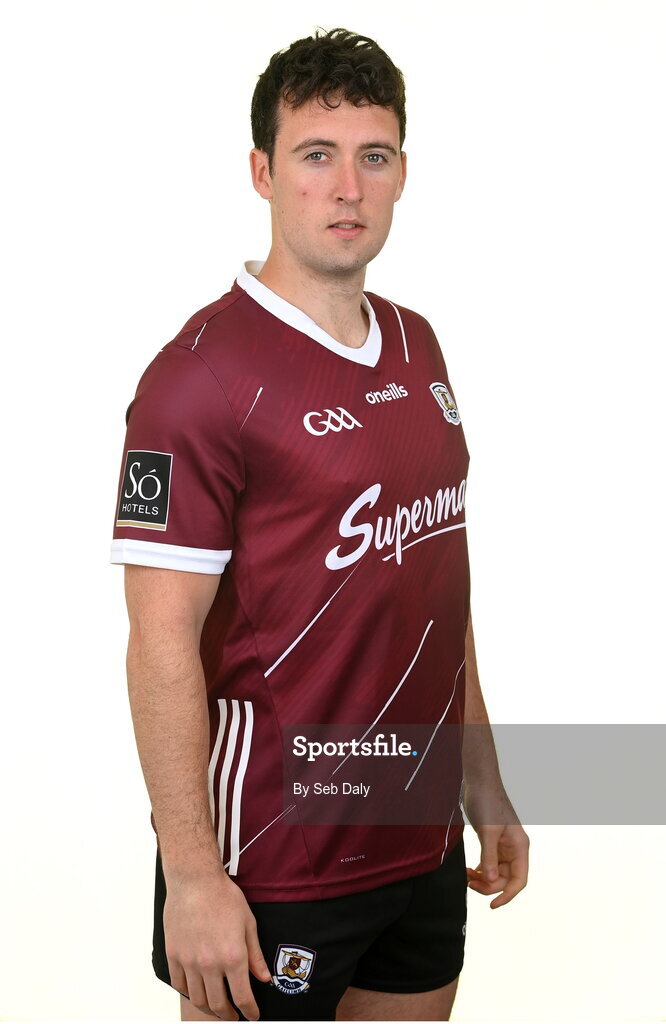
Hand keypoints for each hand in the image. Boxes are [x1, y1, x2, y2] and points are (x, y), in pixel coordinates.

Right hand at [163, 867, 271, 1019]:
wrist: (195, 880)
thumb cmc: (223, 897)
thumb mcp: (248, 923)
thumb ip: (255, 955)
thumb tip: (264, 978)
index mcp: (233, 956)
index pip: (242, 997)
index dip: (249, 1011)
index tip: (252, 1015)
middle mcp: (210, 964)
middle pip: (218, 1004)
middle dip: (228, 1015)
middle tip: (234, 1015)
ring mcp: (189, 961)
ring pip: (198, 999)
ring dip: (208, 1009)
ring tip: (216, 1008)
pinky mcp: (173, 955)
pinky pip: (179, 985)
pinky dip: (188, 994)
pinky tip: (196, 991)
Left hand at [462, 778, 529, 908]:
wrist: (479, 782)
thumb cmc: (487, 802)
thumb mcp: (487, 831)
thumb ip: (489, 856)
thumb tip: (490, 880)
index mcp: (519, 847)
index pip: (519, 880)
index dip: (507, 895)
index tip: (492, 905)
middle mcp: (514, 849)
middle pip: (505, 879)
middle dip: (488, 885)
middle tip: (469, 882)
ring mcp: (503, 846)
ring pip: (496, 872)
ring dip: (482, 878)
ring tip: (466, 876)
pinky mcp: (492, 841)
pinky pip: (490, 863)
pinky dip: (480, 870)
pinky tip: (470, 871)